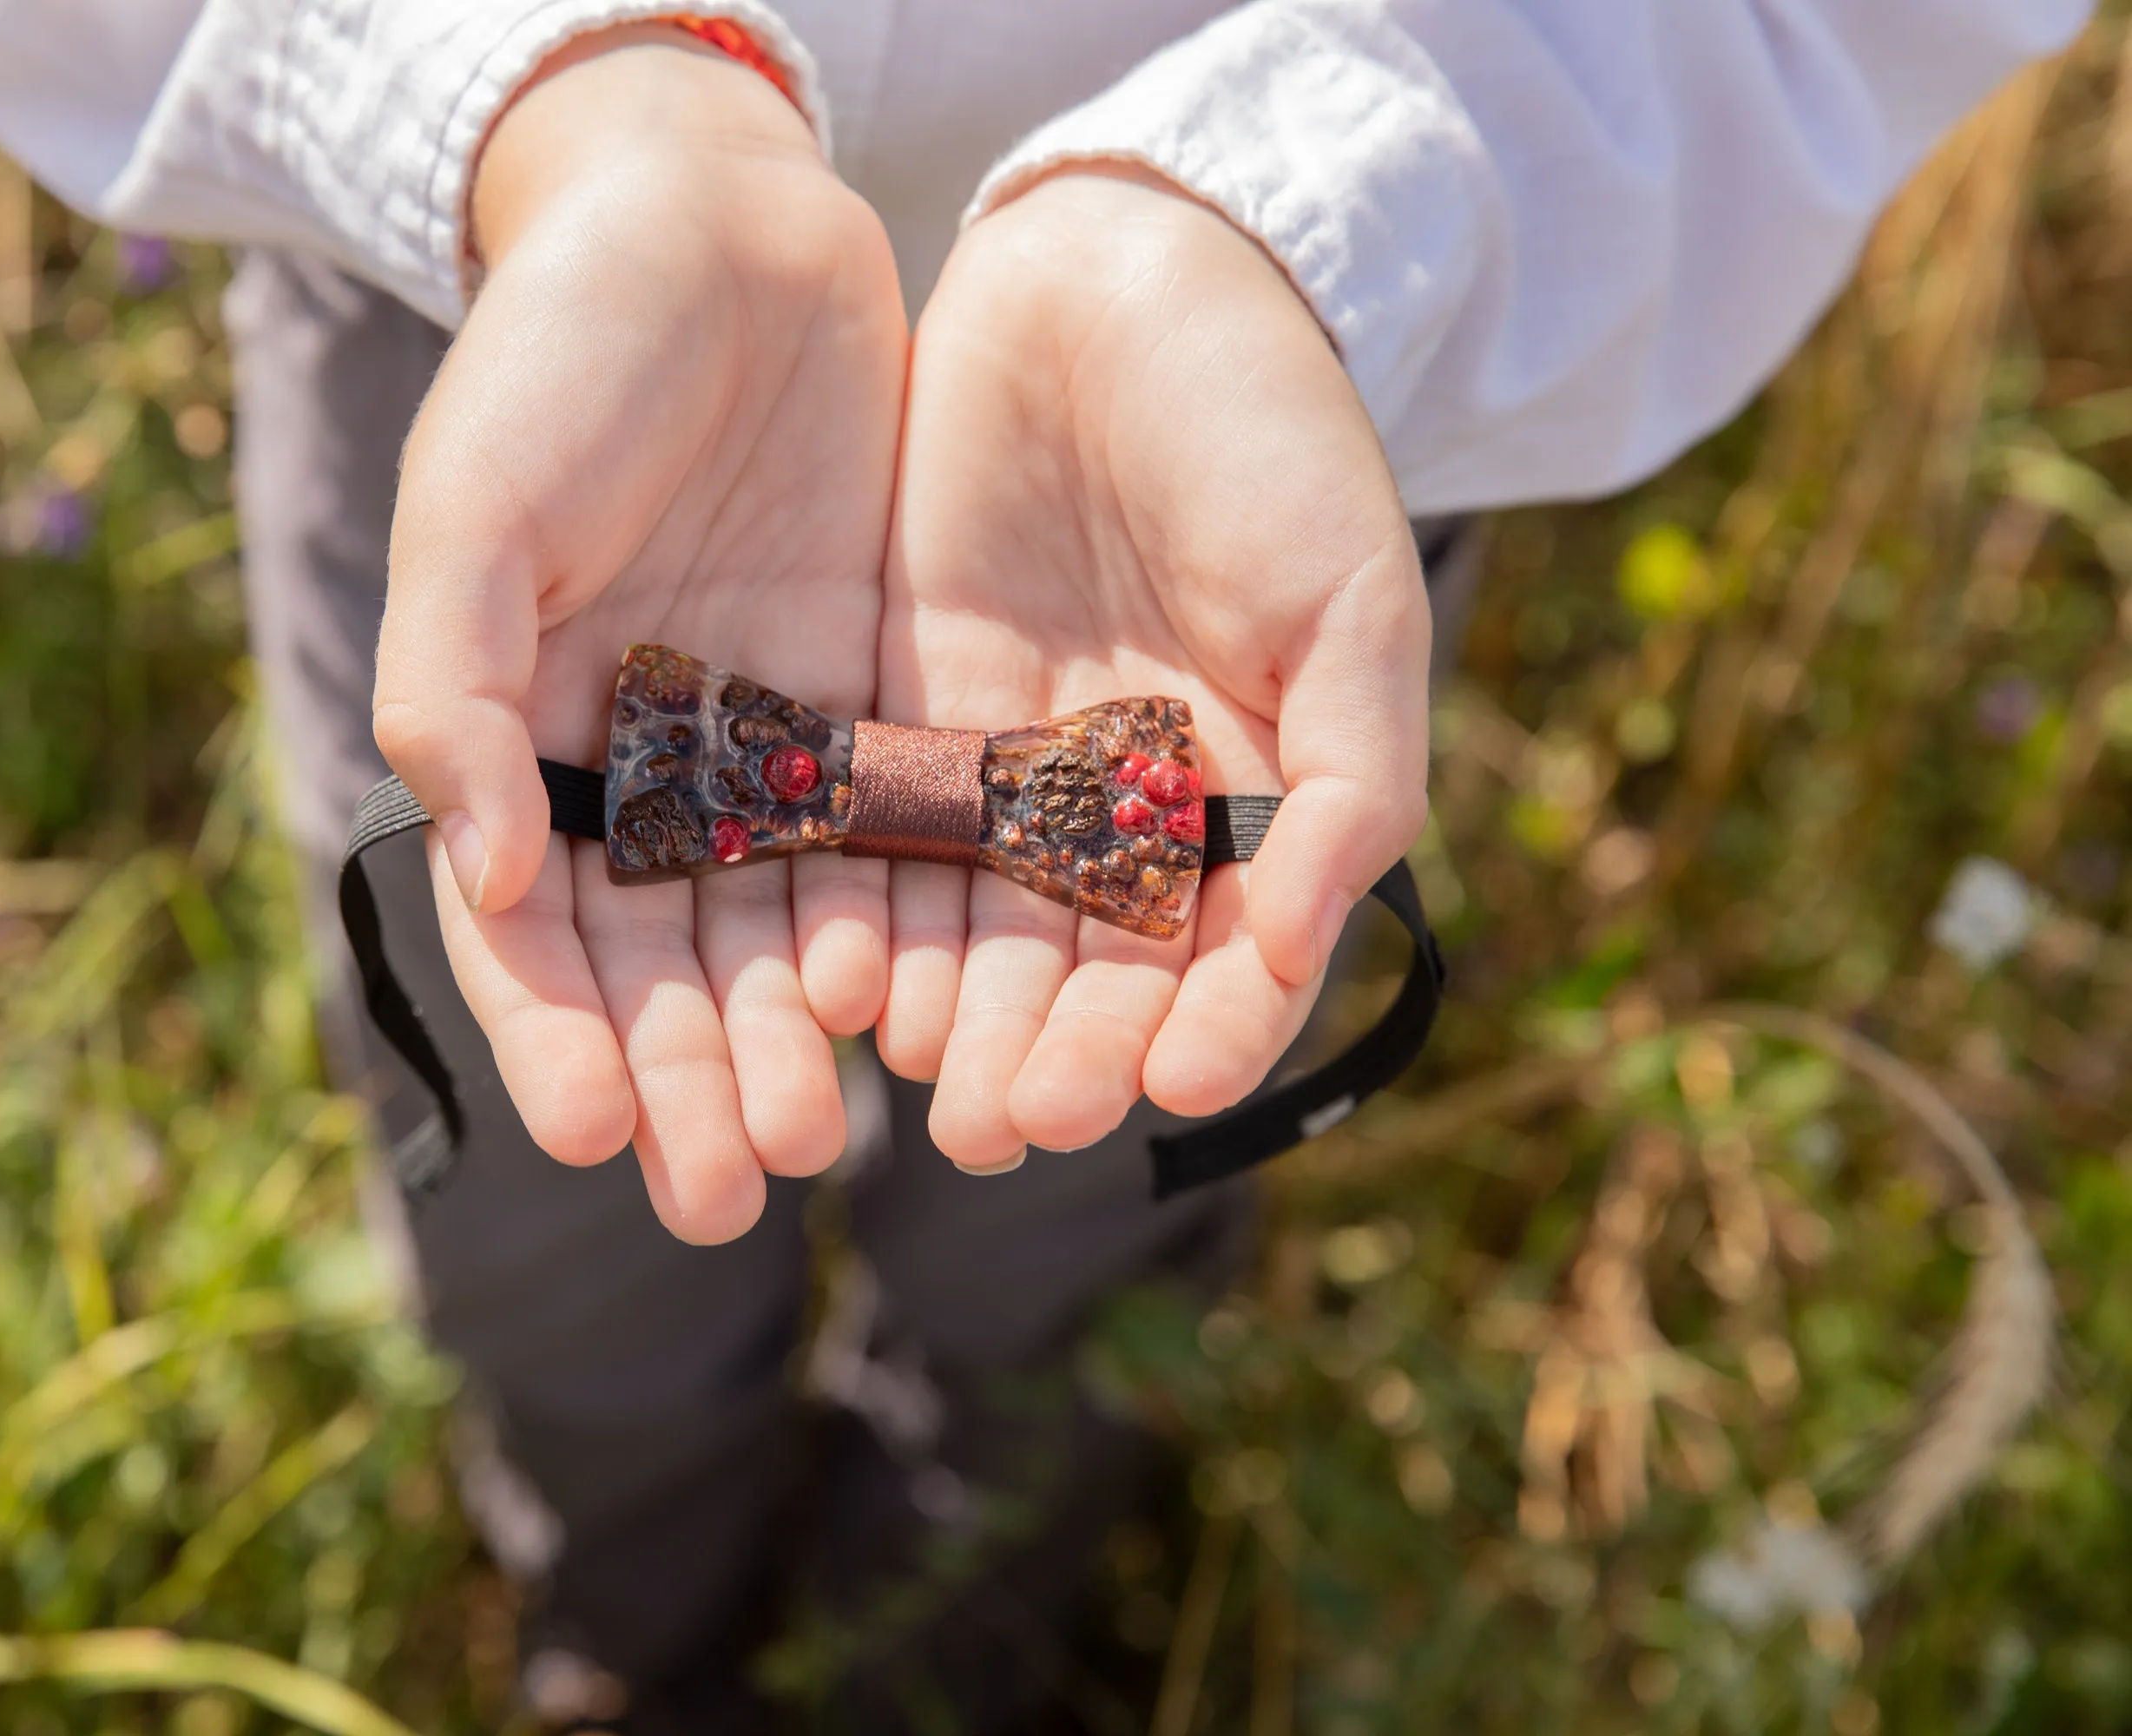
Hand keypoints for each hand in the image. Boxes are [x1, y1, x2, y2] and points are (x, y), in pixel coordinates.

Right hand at [372, 28, 904, 1240]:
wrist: (714, 224)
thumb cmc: (561, 355)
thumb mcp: (474, 509)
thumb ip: (453, 691)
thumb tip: (476, 874)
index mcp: (518, 735)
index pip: (531, 928)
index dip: (558, 1038)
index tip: (596, 1139)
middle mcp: (636, 763)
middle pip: (659, 959)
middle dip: (688, 1080)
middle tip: (736, 1196)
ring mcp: (756, 739)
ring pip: (772, 925)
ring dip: (787, 1040)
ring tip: (826, 1137)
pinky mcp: (867, 698)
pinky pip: (878, 837)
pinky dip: (887, 926)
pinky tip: (907, 1009)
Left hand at [875, 165, 1430, 1168]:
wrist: (1123, 282)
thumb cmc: (1272, 436)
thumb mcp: (1348, 597)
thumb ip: (1348, 777)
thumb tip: (1300, 945)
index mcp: (1250, 799)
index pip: (1226, 957)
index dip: (1202, 1029)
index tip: (1165, 1088)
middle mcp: (1122, 812)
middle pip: (1087, 971)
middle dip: (1056, 1055)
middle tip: (1009, 1129)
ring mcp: (1006, 771)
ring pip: (975, 930)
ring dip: (955, 1018)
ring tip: (925, 1088)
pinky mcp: (900, 716)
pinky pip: (877, 840)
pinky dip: (864, 913)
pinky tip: (840, 975)